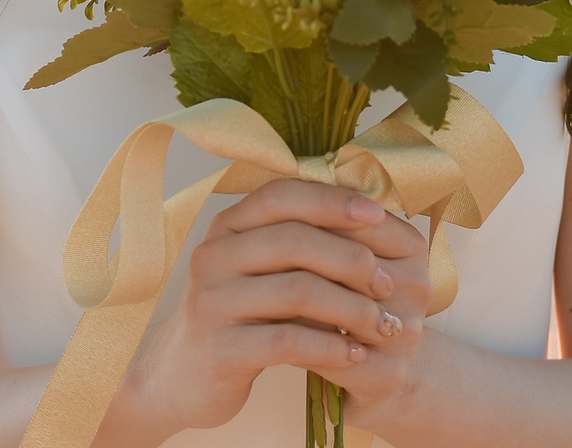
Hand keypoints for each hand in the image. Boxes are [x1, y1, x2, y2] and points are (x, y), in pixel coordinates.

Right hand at [115, 179, 428, 437]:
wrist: (182, 375)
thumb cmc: (239, 316)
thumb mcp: (259, 270)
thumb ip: (297, 242)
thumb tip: (369, 217)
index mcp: (226, 227)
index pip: (281, 196)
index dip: (332, 201)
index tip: (377, 215)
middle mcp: (213, 256)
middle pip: (294, 239)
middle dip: (352, 260)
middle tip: (389, 285)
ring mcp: (213, 302)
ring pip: (296, 290)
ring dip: (353, 307)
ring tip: (384, 325)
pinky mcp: (222, 349)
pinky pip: (289, 341)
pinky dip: (332, 346)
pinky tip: (356, 354)